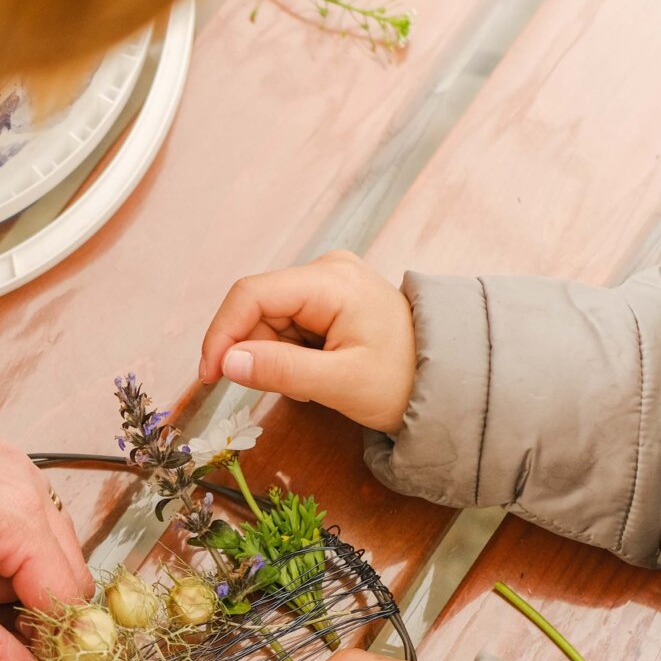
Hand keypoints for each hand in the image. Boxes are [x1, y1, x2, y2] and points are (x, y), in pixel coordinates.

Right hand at [198, 250, 416, 433]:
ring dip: (273, 356)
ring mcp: (327, 284)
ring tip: (311, 383)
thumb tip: (226, 364)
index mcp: (330, 281)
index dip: (221, 334)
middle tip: (274, 390)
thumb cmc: (405, 381)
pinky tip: (316, 372)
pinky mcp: (328, 301)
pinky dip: (288, 354)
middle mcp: (325, 271)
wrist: (449, 381)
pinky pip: (286, 326)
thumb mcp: (340, 383)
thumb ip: (281, 372)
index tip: (210, 375)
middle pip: (257, 308)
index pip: (252, 294)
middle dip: (253, 350)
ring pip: (268, 320)